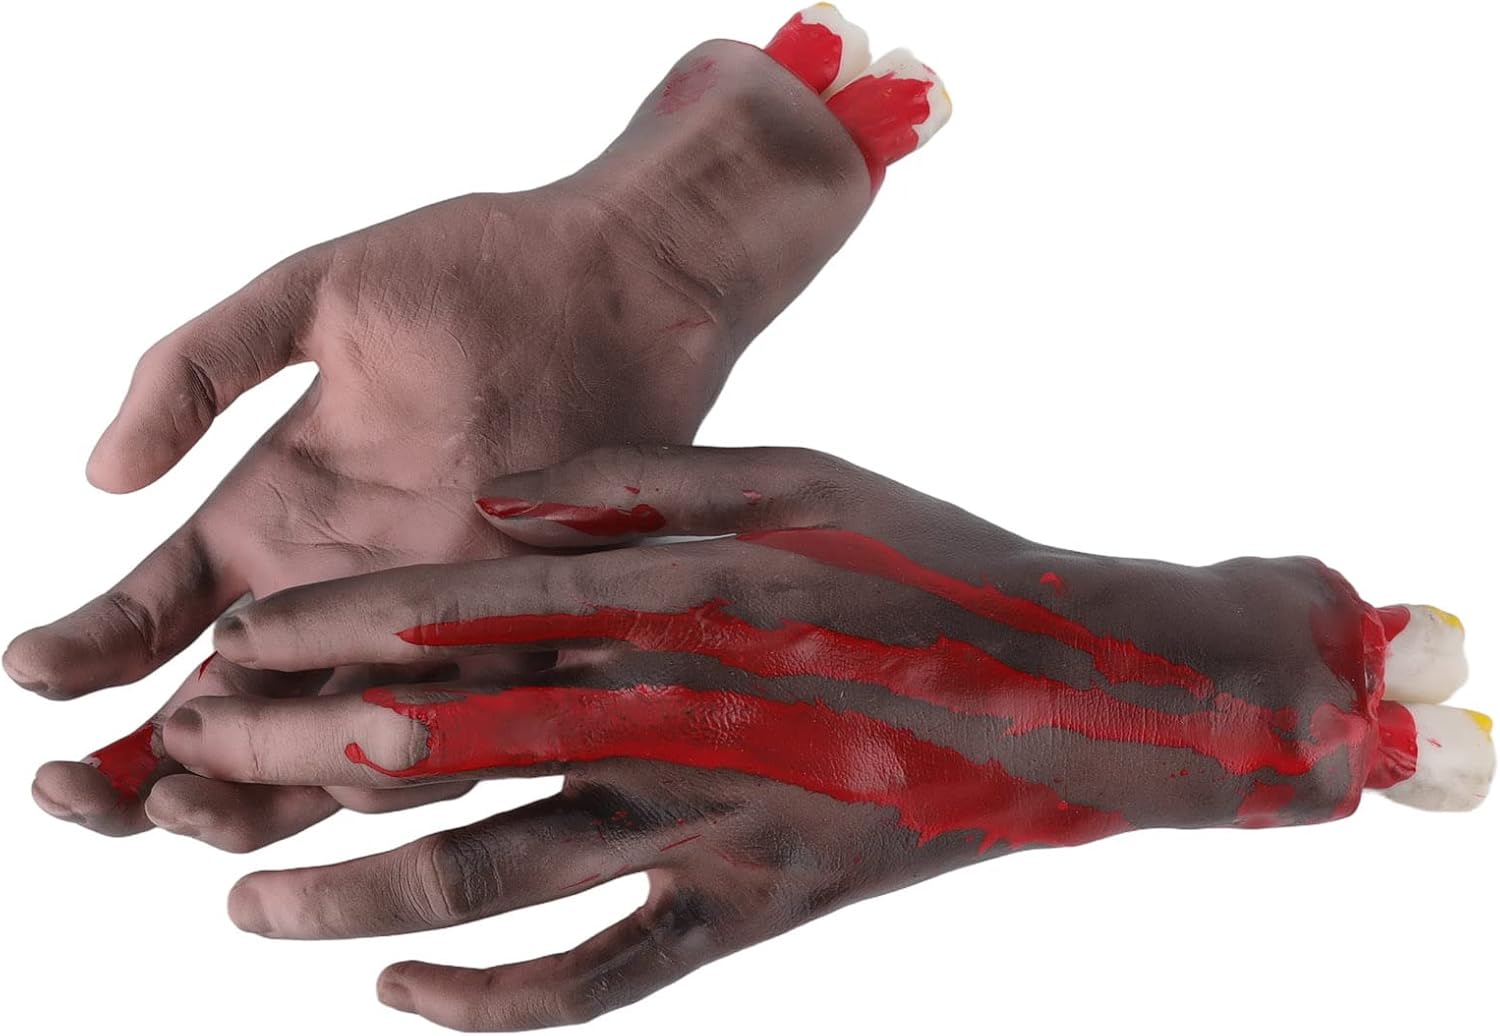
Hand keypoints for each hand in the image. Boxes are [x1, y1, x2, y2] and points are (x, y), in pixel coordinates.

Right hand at [6, 14, 948, 844]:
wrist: (616, 276)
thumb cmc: (470, 271)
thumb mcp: (312, 296)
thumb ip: (199, 367)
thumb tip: (96, 477)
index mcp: (271, 518)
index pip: (151, 616)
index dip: (85, 654)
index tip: (30, 669)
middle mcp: (338, 589)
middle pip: (220, 716)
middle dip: (141, 771)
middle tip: (77, 790)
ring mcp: (427, 621)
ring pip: (323, 749)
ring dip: (248, 790)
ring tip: (185, 801)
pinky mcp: (521, 633)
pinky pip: (452, 726)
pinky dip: (390, 763)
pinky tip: (343, 771)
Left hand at [162, 445, 1492, 1029]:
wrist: (1080, 695)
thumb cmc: (937, 564)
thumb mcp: (802, 477)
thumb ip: (639, 485)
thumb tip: (494, 507)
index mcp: (692, 592)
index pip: (472, 609)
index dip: (336, 627)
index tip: (232, 642)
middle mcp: (689, 714)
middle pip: (454, 743)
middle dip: (302, 756)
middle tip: (188, 771)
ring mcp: (721, 828)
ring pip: (504, 876)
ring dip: (361, 890)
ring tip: (244, 906)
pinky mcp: (760, 917)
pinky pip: (607, 978)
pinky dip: (497, 999)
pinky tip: (399, 997)